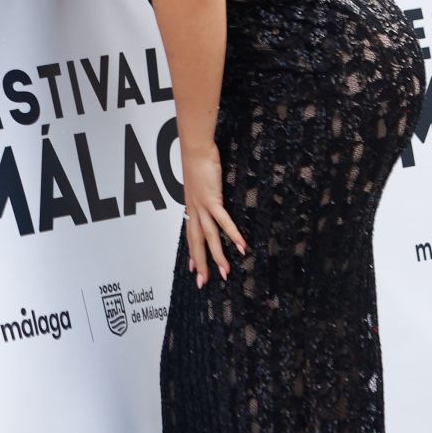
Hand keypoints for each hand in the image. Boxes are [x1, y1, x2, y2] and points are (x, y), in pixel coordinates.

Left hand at [181, 144, 246, 288]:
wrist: (195, 149)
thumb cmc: (198, 163)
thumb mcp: (200, 184)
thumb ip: (205, 196)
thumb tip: (211, 200)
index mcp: (191, 208)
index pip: (190, 235)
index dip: (192, 253)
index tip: (193, 270)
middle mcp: (194, 210)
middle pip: (196, 242)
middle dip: (201, 264)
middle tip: (203, 283)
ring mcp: (202, 206)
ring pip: (209, 237)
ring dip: (218, 256)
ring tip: (225, 273)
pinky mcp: (212, 199)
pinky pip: (224, 221)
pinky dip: (232, 234)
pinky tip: (241, 247)